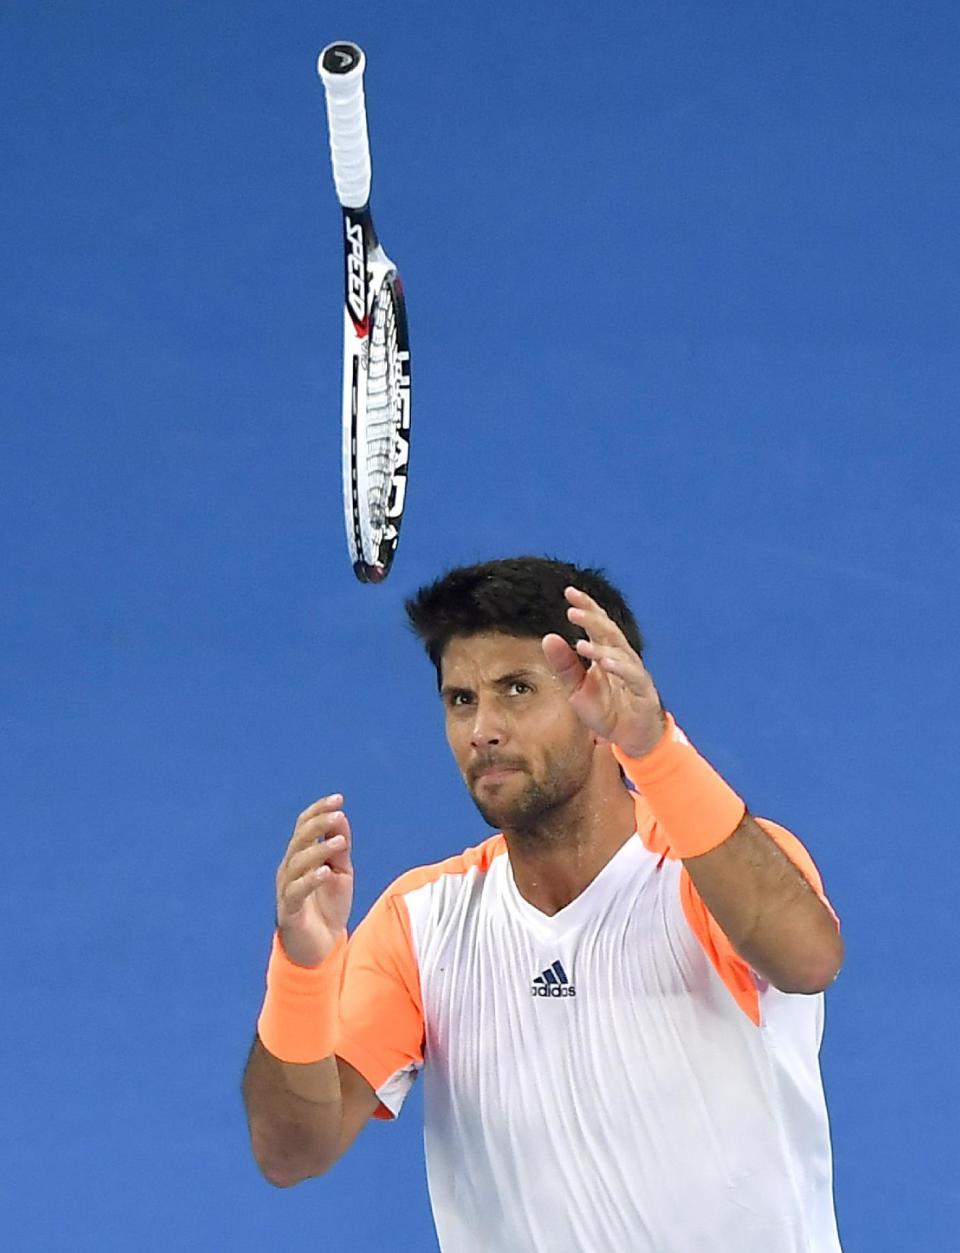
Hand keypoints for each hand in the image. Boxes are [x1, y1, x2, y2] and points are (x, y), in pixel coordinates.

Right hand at [275, 794, 353, 966]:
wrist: (320, 948)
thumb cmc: (329, 907)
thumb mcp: (341, 873)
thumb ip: (340, 848)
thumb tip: (341, 818)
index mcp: (300, 856)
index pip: (304, 826)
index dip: (318, 811)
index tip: (338, 798)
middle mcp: (289, 869)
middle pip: (299, 840)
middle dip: (318, 824)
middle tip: (338, 815)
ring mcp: (287, 889)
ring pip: (297, 863)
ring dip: (319, 850)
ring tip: (340, 842)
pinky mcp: (289, 910)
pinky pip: (296, 891)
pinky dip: (310, 879)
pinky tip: (325, 872)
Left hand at [542, 586, 666, 758]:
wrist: (632, 736)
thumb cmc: (606, 709)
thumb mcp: (577, 689)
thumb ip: (564, 665)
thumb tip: (548, 637)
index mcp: (606, 652)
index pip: (597, 624)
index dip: (586, 606)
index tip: (569, 591)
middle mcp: (622, 657)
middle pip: (609, 631)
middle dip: (592, 619)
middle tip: (572, 611)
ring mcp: (634, 672)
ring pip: (620, 651)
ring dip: (601, 646)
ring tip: (581, 643)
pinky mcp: (643, 691)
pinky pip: (633, 675)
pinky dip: (620, 668)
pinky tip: (606, 663)